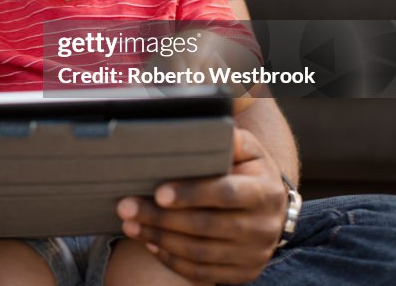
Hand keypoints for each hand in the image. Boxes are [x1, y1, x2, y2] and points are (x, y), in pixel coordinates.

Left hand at [116, 128, 287, 283]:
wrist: (269, 207)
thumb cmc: (247, 171)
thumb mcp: (247, 150)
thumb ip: (228, 139)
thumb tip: (208, 125)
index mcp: (264, 192)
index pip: (225, 194)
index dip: (191, 194)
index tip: (158, 193)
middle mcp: (263, 227)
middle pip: (206, 226)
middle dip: (161, 218)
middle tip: (127, 208)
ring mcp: (254, 254)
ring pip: (200, 252)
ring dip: (160, 239)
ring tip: (130, 225)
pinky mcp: (243, 273)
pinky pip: (202, 273)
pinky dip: (173, 260)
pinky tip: (150, 244)